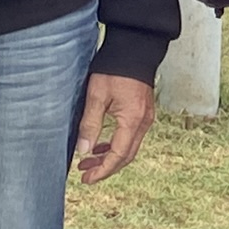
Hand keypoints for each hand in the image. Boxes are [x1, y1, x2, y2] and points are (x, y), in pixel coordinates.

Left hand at [72, 68, 155, 183]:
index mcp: (132, 120)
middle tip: (85, 175)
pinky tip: (102, 145)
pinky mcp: (143, 113)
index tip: (87, 179)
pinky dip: (116, 145)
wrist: (135, 49)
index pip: (118, 155)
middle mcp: (143, 123)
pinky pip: (131, 137)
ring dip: (110, 157)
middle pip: (126, 156)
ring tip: (88, 162)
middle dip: (106, 168)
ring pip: (129, 148)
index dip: (102, 170)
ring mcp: (145, 118)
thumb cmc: (115, 69)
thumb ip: (90, 124)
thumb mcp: (97, 96)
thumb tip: (83, 151)